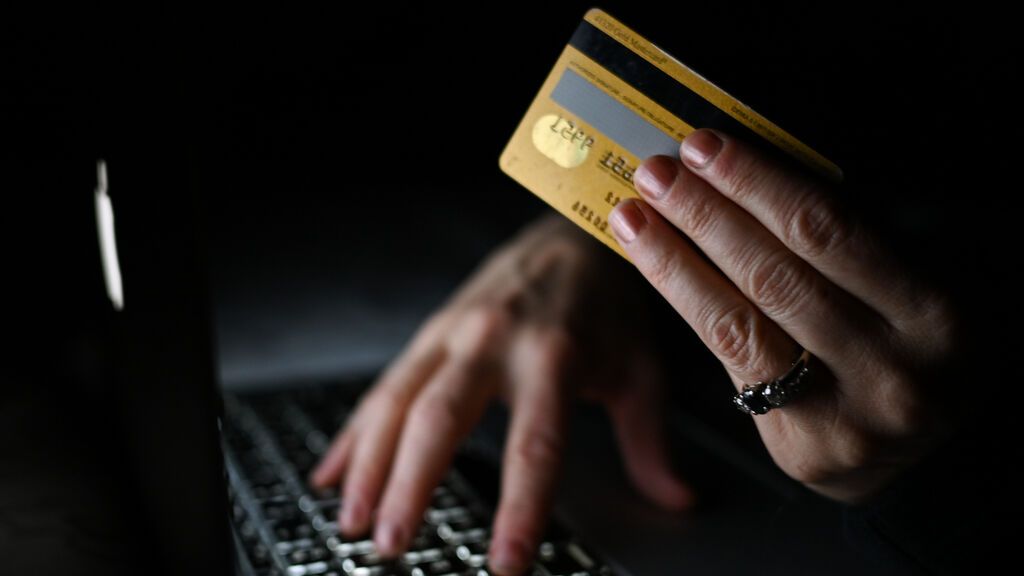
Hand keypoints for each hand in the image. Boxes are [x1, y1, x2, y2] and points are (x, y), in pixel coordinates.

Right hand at [311, 215, 691, 574]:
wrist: (570, 231)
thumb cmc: (606, 303)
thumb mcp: (639, 368)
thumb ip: (649, 440)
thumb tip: (676, 499)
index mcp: (553, 354)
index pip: (535, 444)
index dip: (519, 508)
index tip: (506, 563)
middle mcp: (492, 339)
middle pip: (439, 419)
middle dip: (410, 486)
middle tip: (392, 545)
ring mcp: (452, 333)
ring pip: (396, 402)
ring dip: (369, 465)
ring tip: (352, 522)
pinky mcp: (429, 331)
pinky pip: (384, 386)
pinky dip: (356, 433)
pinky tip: (334, 472)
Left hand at [609, 129, 957, 501]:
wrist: (935, 443)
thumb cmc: (915, 338)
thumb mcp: (912, 276)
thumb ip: (843, 234)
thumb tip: (741, 170)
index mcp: (936, 312)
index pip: (825, 231)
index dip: (755, 183)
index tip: (705, 146)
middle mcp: (894, 372)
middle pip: (773, 277)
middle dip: (704, 215)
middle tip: (655, 173)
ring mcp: (847, 421)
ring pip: (738, 327)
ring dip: (675, 264)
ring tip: (635, 217)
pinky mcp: (802, 452)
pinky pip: (733, 365)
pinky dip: (691, 309)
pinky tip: (660, 269)